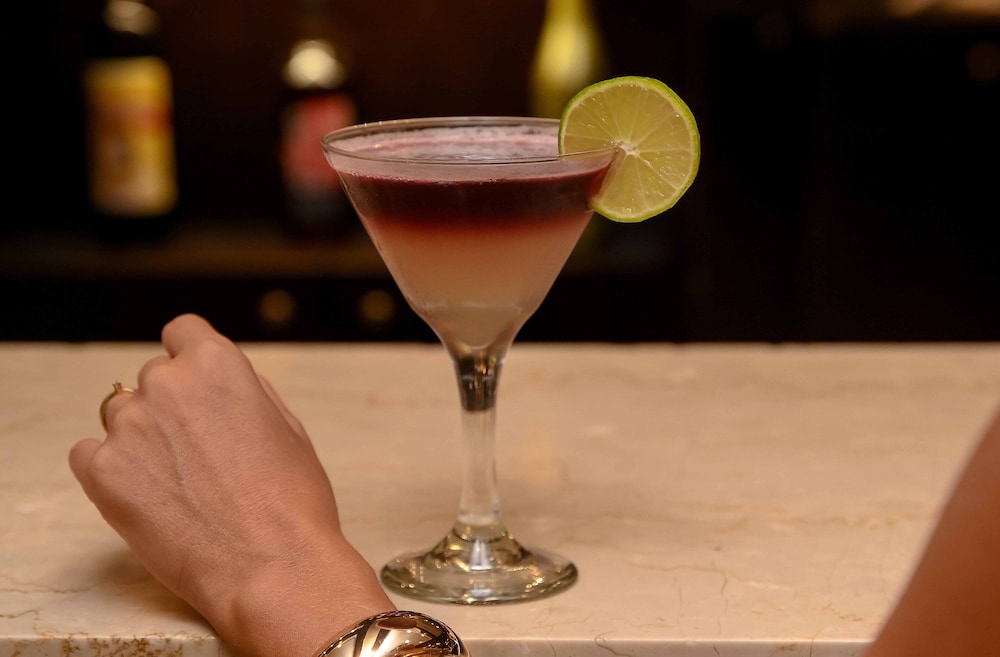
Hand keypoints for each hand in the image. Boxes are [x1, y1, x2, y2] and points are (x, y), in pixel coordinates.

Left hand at [69, 314, 392, 656]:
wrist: (272, 565)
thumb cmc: (292, 499)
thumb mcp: (287, 426)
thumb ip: (245, 389)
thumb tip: (219, 381)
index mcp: (217, 363)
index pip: (182, 331)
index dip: (191, 357)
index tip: (196, 388)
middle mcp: (167, 382)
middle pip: (153, 378)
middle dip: (171, 406)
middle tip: (199, 454)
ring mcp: (130, 426)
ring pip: (122, 416)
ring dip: (142, 438)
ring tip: (178, 484)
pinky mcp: (103, 472)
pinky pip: (91, 455)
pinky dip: (112, 471)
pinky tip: (148, 497)